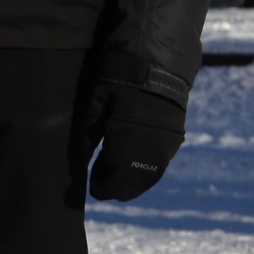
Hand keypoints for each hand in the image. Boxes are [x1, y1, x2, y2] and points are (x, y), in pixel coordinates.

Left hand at [83, 82, 184, 200]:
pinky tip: (129, 159)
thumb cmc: (119, 80)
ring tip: (112, 167)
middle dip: (113, 186)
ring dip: (129, 179)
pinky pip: (157, 167)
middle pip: (130, 187)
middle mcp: (150, 153)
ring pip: (146, 180)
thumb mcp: (94, 104)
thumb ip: (85, 136)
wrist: (158, 64)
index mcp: (127, 144)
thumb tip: (77, 163)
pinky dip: (142, 169)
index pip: (113, 183)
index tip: (91, 186)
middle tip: (98, 176)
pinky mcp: (175, 141)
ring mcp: (166, 148)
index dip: (100, 188)